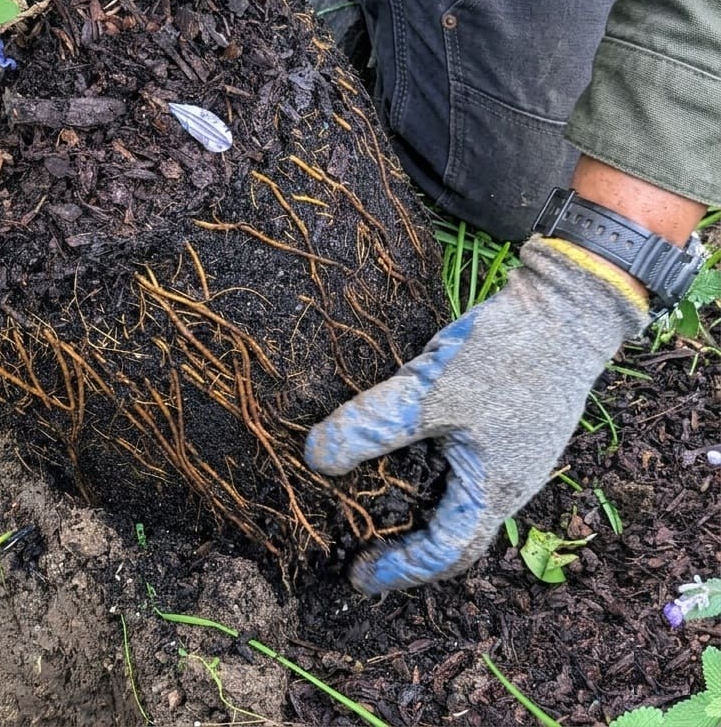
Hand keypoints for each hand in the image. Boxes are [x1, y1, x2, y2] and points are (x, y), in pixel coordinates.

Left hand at [305, 237, 648, 593]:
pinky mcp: (513, 422)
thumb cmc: (503, 357)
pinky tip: (409, 446)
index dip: (399, 569)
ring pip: (462, 496)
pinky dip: (434, 470)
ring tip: (378, 499)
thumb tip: (316, 459)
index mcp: (493, 491)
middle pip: (456, 533)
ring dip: (421, 506)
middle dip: (409, 546)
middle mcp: (509, 481)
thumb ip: (371, 426)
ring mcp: (516, 451)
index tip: (357, 575)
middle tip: (365, 545)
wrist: (567, 307)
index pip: (444, 553)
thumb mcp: (426, 394)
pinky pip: (469, 463)